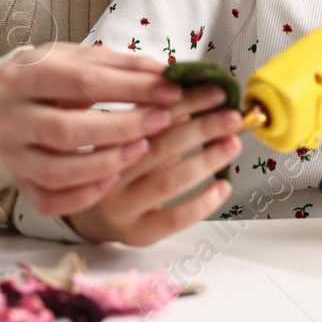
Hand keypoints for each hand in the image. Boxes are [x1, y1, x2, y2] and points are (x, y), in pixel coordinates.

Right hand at [0, 43, 184, 217]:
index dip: (130, 88)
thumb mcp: (84, 59)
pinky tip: (114, 180)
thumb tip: (167, 77)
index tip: (169, 91)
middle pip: (66, 131)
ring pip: (56, 172)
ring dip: (106, 164)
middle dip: (121, 128)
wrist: (21, 99)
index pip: (81, 81)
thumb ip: (124, 67)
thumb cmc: (58, 76)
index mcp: (20, 75)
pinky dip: (84, 196)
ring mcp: (10, 154)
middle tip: (161, 121)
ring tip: (142, 149)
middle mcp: (6, 117)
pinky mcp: (18, 183)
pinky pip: (49, 201)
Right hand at [66, 92, 241, 246]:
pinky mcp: (136, 233)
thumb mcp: (127, 130)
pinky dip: (203, 203)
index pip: (148, 114)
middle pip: (159, 147)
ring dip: (206, 160)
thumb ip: (156, 110)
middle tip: (231, 117)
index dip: (185, 101)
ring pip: (168, 181)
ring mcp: (120, 206)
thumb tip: (202, 89)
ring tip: (232, 144)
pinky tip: (223, 186)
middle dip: (202, 128)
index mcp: (103, 137)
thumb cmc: (118, 161)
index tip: (216, 91)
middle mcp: (107, 173)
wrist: (89, 212)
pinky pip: (173, 219)